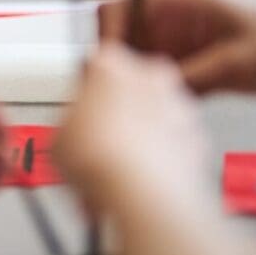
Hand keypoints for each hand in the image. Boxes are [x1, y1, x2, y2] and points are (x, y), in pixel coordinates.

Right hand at [55, 42, 206, 212]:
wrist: (142, 193)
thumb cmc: (101, 158)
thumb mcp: (58, 136)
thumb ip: (70, 124)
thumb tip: (70, 137)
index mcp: (113, 64)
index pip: (97, 61)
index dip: (86, 87)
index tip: (79, 104)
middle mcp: (151, 77)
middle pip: (132, 85)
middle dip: (118, 108)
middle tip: (97, 136)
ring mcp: (179, 107)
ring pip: (156, 114)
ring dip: (140, 134)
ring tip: (116, 166)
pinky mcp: (197, 138)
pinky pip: (174, 142)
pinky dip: (160, 157)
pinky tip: (138, 179)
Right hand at [99, 0, 255, 94]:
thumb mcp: (236, 63)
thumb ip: (189, 76)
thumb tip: (146, 92)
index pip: (118, 9)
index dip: (108, 40)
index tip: (110, 72)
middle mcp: (169, 15)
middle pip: (120, 36)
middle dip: (120, 66)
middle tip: (132, 97)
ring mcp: (176, 37)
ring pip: (135, 60)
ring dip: (140, 84)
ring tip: (155, 109)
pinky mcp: (186, 58)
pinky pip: (156, 76)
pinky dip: (158, 93)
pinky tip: (172, 110)